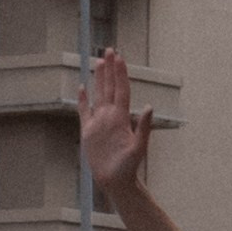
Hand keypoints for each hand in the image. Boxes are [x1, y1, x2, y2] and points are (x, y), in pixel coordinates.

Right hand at [79, 43, 152, 201]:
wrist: (115, 180)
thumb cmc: (128, 167)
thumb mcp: (139, 148)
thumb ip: (143, 128)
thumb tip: (149, 107)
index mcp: (121, 117)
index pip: (121, 89)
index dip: (120, 73)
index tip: (119, 57)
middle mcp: (110, 116)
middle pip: (110, 86)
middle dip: (110, 68)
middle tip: (110, 50)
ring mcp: (99, 122)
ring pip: (98, 94)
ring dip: (99, 78)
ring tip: (98, 61)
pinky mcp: (88, 131)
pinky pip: (84, 111)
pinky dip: (83, 99)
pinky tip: (82, 88)